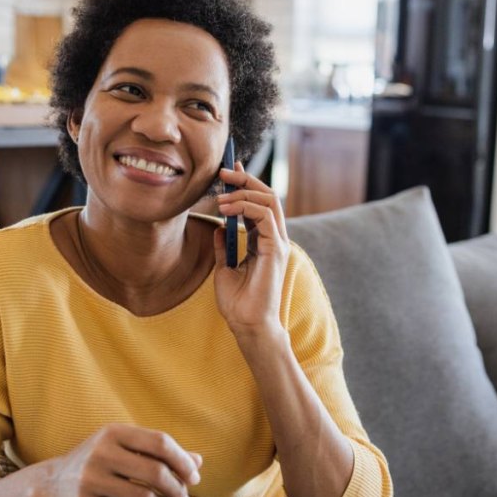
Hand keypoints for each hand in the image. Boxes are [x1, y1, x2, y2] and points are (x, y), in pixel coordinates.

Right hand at [48, 423, 201, 496]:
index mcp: (114, 432)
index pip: (160, 442)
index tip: (193, 477)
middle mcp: (101, 453)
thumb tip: (198, 461)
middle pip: (156, 472)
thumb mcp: (127, 448)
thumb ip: (161, 452)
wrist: (54, 482)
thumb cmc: (103, 461)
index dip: (183, 461)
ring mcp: (90, 479)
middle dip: (177, 488)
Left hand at [213, 161, 289, 336]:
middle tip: (223, 171)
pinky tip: (227, 211)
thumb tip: (217, 228)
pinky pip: (267, 218)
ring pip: (270, 201)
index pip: (259, 204)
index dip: (245, 184)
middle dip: (245, 180)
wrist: (247, 325)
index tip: (227, 171)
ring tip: (220, 197)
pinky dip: (246, 208)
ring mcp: (278, 244)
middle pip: (267, 196)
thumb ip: (223, 247)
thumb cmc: (238, 303)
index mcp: (265, 241)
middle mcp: (275, 239)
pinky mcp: (276, 250)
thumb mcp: (223, 268)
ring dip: (244, 193)